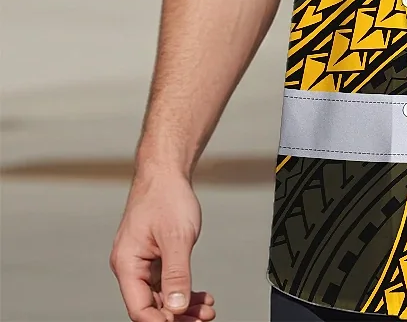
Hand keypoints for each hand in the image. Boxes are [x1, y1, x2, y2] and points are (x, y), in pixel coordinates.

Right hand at [111, 172, 214, 321]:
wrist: (167, 171)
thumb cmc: (166, 197)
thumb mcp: (177, 237)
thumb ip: (177, 274)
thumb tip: (176, 307)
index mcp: (127, 264)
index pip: (140, 308)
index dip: (163, 321)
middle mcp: (131, 266)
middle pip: (151, 306)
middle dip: (177, 315)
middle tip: (202, 320)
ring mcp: (143, 262)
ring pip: (161, 296)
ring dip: (183, 305)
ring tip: (206, 310)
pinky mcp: (155, 256)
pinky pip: (167, 282)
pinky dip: (183, 290)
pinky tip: (200, 296)